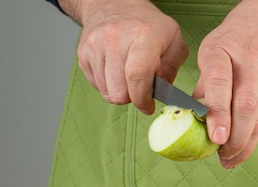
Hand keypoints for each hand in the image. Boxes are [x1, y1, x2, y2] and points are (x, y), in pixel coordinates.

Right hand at [70, 0, 188, 113]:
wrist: (115, 4)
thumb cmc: (148, 25)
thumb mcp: (174, 40)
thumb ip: (172, 68)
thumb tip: (162, 91)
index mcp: (142, 37)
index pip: (137, 76)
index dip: (142, 98)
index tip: (148, 106)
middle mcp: (115, 39)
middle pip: (119, 92)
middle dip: (133, 97)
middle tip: (140, 87)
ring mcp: (95, 46)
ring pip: (107, 93)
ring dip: (120, 92)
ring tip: (128, 76)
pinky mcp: (83, 53)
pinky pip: (96, 86)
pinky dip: (108, 85)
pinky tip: (116, 71)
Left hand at [193, 0, 257, 167]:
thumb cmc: (244, 31)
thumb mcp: (217, 46)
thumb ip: (207, 81)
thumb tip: (191, 114)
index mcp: (222, 48)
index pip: (220, 83)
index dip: (218, 113)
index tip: (215, 138)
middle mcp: (248, 60)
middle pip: (246, 106)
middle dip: (235, 137)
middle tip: (222, 156)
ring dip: (246, 141)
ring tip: (231, 158)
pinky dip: (256, 135)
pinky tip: (245, 146)